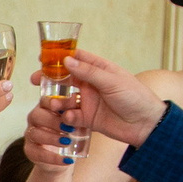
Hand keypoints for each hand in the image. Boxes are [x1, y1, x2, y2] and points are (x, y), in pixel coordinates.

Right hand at [22, 49, 165, 156]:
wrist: (146, 124)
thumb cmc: (135, 97)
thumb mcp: (112, 81)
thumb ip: (88, 72)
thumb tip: (66, 60)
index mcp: (99, 69)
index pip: (76, 58)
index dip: (59, 57)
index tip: (42, 57)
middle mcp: (91, 84)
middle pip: (65, 78)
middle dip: (50, 80)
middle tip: (36, 81)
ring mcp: (88, 101)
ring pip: (64, 98)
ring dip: (57, 101)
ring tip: (55, 105)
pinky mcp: (87, 119)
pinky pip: (71, 116)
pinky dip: (66, 117)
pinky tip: (69, 119)